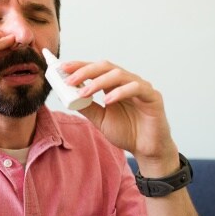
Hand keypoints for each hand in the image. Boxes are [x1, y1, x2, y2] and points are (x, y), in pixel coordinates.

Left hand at [63, 59, 178, 174]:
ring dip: (98, 82)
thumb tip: (66, 96)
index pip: (96, 69)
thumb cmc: (126, 132)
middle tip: (69, 80)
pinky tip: (107, 100)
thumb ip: (86, 107)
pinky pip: (136, 88)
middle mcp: (127, 81)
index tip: (62, 68)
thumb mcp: (100, 119)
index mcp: (114, 85)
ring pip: (118, 74)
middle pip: (105, 67)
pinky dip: (120, 92)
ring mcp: (141, 87)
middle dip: (85, 71)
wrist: (146, 149)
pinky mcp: (152, 96)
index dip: (79, 66)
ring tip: (84, 92)